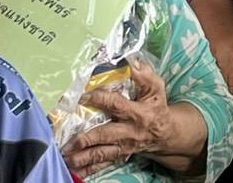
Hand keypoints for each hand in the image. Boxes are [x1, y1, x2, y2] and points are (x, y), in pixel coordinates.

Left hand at [64, 58, 174, 175]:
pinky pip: (102, 164)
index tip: (83, 97)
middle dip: (87, 140)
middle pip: (106, 135)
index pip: (117, 105)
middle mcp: (129, 131)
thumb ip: (145, 75)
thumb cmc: (157, 107)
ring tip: (66, 158)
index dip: (100, 100)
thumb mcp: (156, 88)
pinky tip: (73, 171)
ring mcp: (123, 146)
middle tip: (70, 142)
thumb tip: (132, 62)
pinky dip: (88, 169)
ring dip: (83, 157)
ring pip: (101, 153)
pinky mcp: (119, 156)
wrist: (165, 134)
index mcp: (138, 113)